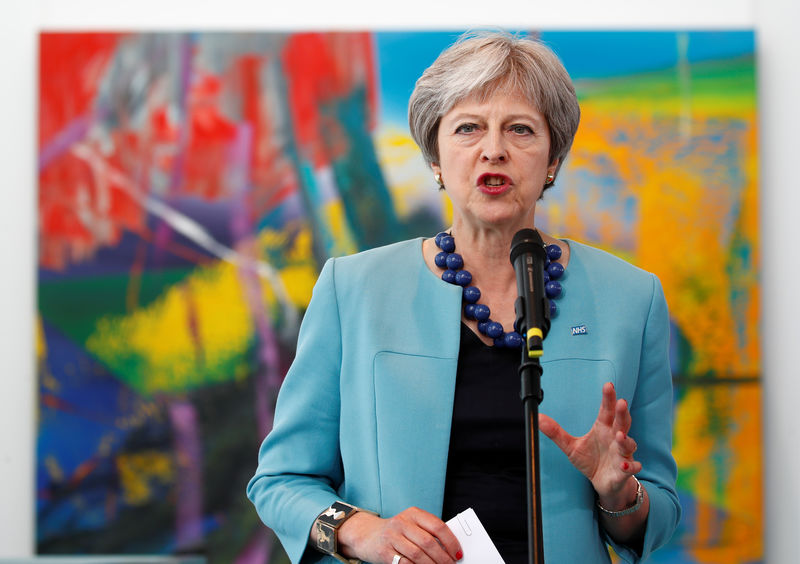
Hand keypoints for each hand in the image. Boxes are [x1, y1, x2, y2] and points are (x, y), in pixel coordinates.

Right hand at [337, 506, 461, 563]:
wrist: (367, 535)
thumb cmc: (396, 532)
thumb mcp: (411, 525)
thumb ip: (428, 533)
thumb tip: (450, 550)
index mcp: (413, 514)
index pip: (437, 526)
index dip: (451, 541)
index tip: (458, 553)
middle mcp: (401, 523)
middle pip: (428, 542)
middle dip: (443, 558)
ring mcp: (391, 537)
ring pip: (417, 555)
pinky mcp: (384, 552)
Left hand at [539, 382, 639, 505]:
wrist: (603, 483)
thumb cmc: (590, 460)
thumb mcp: (570, 446)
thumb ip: (556, 432)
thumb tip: (538, 418)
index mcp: (603, 428)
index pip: (607, 410)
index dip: (608, 398)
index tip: (608, 385)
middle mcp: (615, 438)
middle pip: (622, 422)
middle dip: (622, 413)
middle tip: (621, 402)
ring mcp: (622, 453)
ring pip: (628, 443)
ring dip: (626, 440)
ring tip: (619, 436)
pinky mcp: (625, 470)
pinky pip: (632, 467)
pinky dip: (630, 465)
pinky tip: (626, 464)